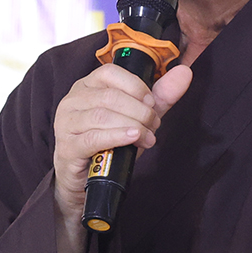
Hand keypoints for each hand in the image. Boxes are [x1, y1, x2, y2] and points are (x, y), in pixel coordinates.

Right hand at [51, 63, 192, 227]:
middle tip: (154, 124)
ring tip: (147, 137)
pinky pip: (94, 138)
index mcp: (87, 86)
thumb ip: (160, 96)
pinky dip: (117, 136)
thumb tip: (185, 73)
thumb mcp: (137, 116)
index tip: (151, 102)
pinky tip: (133, 138)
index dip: (136, 86)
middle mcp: (73, 100)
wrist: (85, 179)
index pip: (110, 73)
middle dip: (139, 111)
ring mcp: (66, 123)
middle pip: (110, 96)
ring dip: (132, 125)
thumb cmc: (109, 143)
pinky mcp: (67, 146)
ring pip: (103, 116)